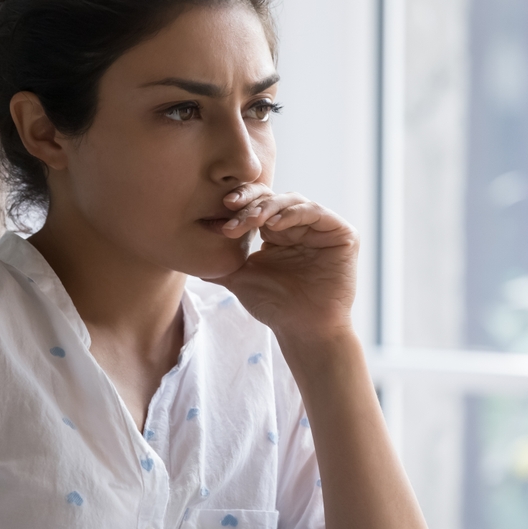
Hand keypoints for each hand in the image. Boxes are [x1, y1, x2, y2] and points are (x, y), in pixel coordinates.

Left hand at [207, 184, 358, 344]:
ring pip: (293, 201)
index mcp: (279, 232)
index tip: (220, 212)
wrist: (302, 330)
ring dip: (269, 207)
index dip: (240, 205)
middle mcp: (300, 225)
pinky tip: (274, 224)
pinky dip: (293, 214)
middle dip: (251, 202)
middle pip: (274, 199)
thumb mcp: (240, 278)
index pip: (259, 206)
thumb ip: (219, 262)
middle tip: (231, 207)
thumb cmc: (274, 306)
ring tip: (251, 219)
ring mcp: (322, 228)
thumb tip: (186, 253)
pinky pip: (316, 212)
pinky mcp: (341, 233)